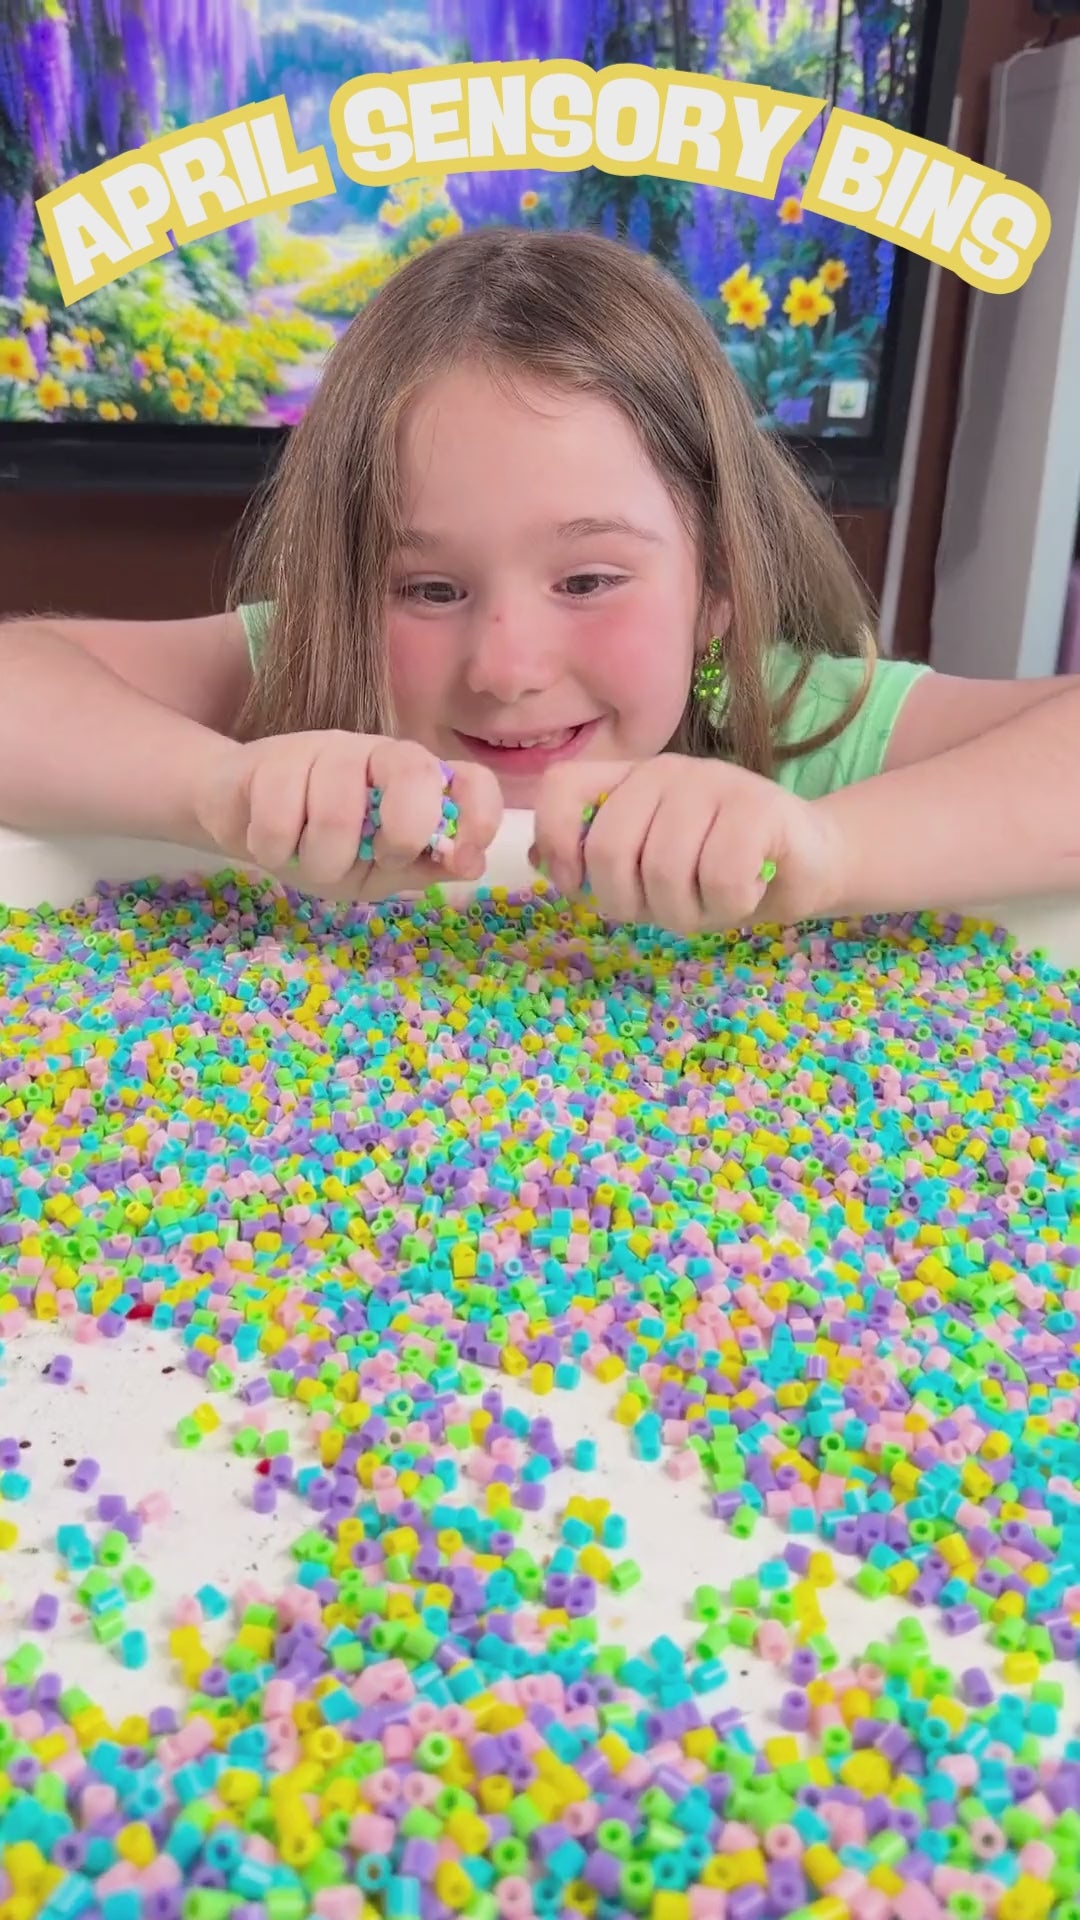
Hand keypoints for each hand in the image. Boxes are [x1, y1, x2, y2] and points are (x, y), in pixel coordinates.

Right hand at [196, 732, 501, 899]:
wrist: (241, 819)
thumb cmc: (321, 846)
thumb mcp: (378, 871)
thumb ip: (423, 866)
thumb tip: (470, 864)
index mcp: (415, 782)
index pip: (471, 779)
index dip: (480, 814)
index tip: (463, 856)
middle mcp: (377, 754)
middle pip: (413, 772)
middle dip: (402, 833)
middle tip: (375, 858)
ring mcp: (325, 749)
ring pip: (338, 810)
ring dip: (321, 859)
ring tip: (308, 859)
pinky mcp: (272, 758)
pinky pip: (279, 816)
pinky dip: (274, 850)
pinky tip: (271, 845)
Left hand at [530, 754, 843, 934]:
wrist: (811, 862)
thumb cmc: (720, 870)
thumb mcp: (648, 872)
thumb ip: (595, 862)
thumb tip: (537, 861)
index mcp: (629, 781)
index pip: (562, 789)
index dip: (557, 843)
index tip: (578, 886)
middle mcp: (665, 771)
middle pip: (610, 850)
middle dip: (632, 905)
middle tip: (665, 912)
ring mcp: (714, 782)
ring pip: (665, 871)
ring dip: (687, 913)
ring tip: (710, 904)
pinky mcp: (761, 806)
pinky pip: (721, 877)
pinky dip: (729, 905)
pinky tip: (745, 894)